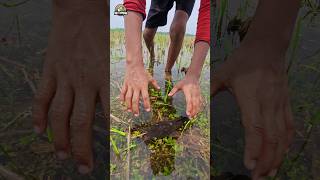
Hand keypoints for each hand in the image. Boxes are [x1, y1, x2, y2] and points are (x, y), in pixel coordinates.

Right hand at [32, 3, 107, 173]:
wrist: (80, 12)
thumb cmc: (98, 36)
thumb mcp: (108, 62)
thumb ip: (104, 86)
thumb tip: (101, 110)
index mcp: (102, 81)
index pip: (102, 117)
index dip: (101, 139)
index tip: (101, 154)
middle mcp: (83, 83)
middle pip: (81, 123)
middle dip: (81, 148)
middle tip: (82, 167)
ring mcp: (64, 78)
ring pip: (60, 115)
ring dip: (60, 138)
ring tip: (62, 155)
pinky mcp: (50, 71)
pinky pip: (42, 98)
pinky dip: (39, 116)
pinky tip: (39, 131)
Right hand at [120, 63, 159, 115]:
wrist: (134, 64)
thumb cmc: (143, 71)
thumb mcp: (150, 77)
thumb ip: (154, 84)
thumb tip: (158, 89)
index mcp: (143, 86)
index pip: (145, 97)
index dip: (147, 104)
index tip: (148, 110)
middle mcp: (136, 87)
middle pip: (135, 100)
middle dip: (136, 108)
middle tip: (137, 115)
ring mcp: (130, 86)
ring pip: (128, 98)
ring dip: (128, 105)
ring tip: (129, 111)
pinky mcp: (125, 84)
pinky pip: (123, 92)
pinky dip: (122, 98)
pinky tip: (122, 102)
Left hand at [168, 75, 202, 117]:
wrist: (193, 77)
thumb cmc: (184, 82)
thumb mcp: (178, 85)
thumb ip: (173, 90)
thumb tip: (168, 95)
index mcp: (188, 91)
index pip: (189, 101)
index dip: (189, 107)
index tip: (188, 113)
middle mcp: (194, 93)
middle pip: (194, 104)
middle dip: (193, 111)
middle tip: (190, 118)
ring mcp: (197, 94)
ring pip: (198, 104)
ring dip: (196, 111)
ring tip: (193, 117)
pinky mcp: (200, 95)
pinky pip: (200, 103)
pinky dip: (199, 108)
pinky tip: (197, 113)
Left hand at [211, 43, 293, 178]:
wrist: (266, 47)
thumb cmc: (242, 61)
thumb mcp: (222, 74)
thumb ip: (210, 92)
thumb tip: (196, 106)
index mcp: (250, 99)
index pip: (254, 129)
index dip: (253, 149)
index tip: (249, 165)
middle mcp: (267, 104)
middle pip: (270, 138)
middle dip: (265, 160)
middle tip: (258, 177)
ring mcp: (279, 104)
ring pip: (282, 135)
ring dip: (278, 155)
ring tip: (270, 172)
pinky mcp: (285, 102)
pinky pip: (289, 126)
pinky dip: (286, 142)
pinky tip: (282, 152)